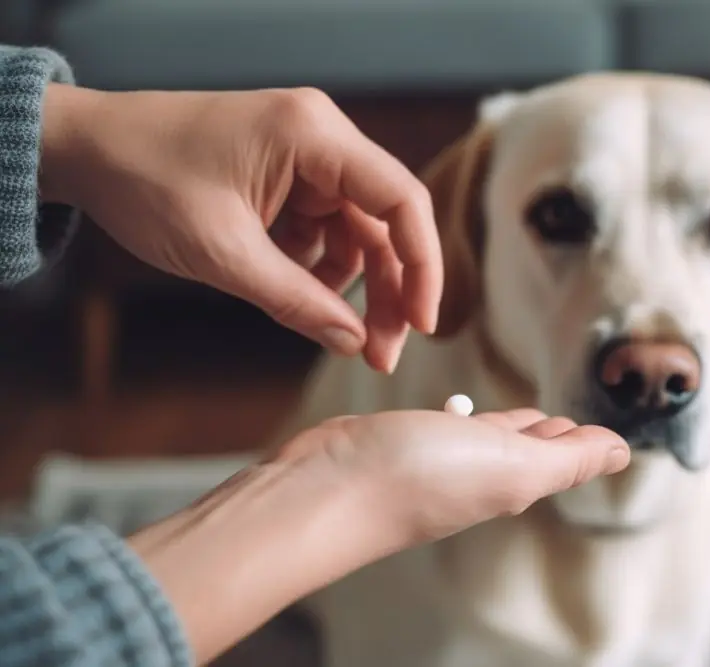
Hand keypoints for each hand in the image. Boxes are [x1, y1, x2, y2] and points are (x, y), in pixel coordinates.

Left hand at [39, 84, 441, 371]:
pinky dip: (322, 272)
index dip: (424, 266)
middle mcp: (321, 139)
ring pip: (359, 233)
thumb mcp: (223, 254)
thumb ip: (295, 301)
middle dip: (391, 290)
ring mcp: (306, 159)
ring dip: (358, 288)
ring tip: (350, 339)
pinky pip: (326, 233)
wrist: (88, 150)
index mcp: (313, 135)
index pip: (401, 200)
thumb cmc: (144, 180)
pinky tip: (307, 301)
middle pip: (385, 223)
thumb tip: (355, 343)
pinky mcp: (289, 179)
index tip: (424, 323)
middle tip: (384, 354)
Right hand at [128, 409, 628, 663]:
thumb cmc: (416, 479)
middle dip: (553, 435)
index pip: (561, 457)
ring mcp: (437, 460)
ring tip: (535, 411)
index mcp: (513, 479)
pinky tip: (463, 407)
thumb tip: (624, 452)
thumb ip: (567, 460)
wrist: (325, 487)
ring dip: (514, 424)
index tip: (608, 430)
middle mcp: (478, 473)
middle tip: (573, 416)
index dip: (585, 443)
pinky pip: (445, 428)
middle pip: (527, 450)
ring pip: (487, 439)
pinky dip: (465, 417)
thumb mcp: (510, 465)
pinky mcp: (401, 444)